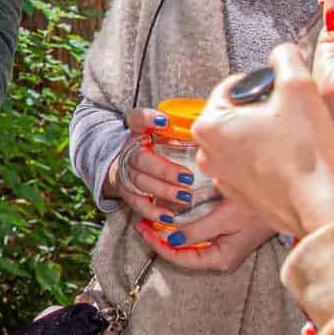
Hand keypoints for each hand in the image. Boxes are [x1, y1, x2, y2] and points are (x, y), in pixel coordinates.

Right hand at [112, 108, 208, 225]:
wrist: (126, 163)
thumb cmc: (152, 146)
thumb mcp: (162, 132)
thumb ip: (180, 129)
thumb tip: (207, 129)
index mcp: (138, 131)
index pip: (136, 119)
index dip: (148, 119)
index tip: (164, 122)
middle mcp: (129, 150)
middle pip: (142, 159)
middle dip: (165, 170)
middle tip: (188, 178)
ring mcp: (126, 172)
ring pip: (141, 182)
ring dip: (164, 191)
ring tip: (185, 197)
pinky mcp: (126, 192)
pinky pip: (137, 203)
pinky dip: (153, 211)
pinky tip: (169, 216)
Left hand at [134, 193, 278, 273]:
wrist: (286, 200)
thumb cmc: (258, 209)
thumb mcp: (225, 217)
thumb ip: (198, 230)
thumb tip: (173, 238)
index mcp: (221, 258)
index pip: (181, 258)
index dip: (158, 245)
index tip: (143, 229)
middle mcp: (222, 256)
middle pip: (183, 254)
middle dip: (161, 240)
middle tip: (142, 222)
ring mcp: (225, 246)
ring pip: (189, 245)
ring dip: (170, 233)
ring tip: (152, 219)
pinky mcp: (227, 234)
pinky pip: (198, 236)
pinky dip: (183, 227)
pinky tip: (173, 216)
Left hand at [191, 44, 333, 241]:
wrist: (318, 205)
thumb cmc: (305, 152)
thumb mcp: (299, 86)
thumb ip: (286, 57)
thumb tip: (281, 53)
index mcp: (208, 124)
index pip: (234, 86)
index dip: (264, 85)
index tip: (283, 96)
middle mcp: (207, 153)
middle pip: (238, 113)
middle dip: (265, 110)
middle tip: (292, 118)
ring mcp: (222, 176)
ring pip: (246, 138)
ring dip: (269, 133)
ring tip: (295, 140)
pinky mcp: (241, 194)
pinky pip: (254, 164)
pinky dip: (271, 158)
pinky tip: (293, 161)